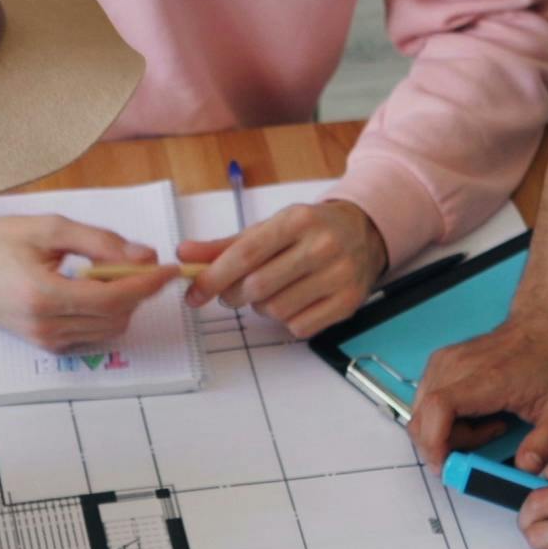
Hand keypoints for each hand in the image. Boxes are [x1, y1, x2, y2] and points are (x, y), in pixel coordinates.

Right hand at [0, 212, 179, 354]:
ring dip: (123, 304)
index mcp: (44, 295)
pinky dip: (105, 315)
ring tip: (112, 273)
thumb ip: (100, 241)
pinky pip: (92, 335)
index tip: (169, 269)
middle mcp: (46, 325)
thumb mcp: (50, 228)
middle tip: (140, 264)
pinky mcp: (46, 346)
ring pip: (109, 330)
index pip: (113, 298)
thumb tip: (144, 257)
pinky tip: (93, 290)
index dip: (147, 284)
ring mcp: (45, 340)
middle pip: (117, 317)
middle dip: (138, 292)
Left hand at [182, 202, 387, 334]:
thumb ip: (224, 245)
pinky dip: (287, 321)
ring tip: (271, 293)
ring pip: (276, 310)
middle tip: (233, 292)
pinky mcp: (347, 303)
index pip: (245, 254)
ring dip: (262, 308)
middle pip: (257, 287)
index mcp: (297, 220)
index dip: (213, 277)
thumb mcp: (268, 228)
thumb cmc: (308, 231)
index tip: (194, 294)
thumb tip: (185, 254)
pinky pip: (299, 327)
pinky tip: (294, 302)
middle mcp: (321, 245)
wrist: (362, 233)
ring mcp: (338, 275)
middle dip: (234, 295)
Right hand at [409, 309, 547, 470]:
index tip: (446, 464)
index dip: (433, 443)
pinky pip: (427, 403)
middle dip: (443, 445)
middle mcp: (457, 366)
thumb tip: (525, 467)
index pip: (438, 409)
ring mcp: (445, 362)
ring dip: (446, 433)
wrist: (546, 327)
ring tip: (486, 426)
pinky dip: (444, 420)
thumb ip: (545, 444)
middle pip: (423, 418)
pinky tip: (475, 415)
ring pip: (422, 414)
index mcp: (486, 378)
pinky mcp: (441, 363)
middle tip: (480, 448)